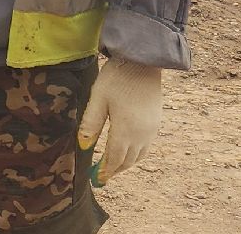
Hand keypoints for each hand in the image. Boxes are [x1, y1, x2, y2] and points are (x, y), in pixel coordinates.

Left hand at [77, 58, 163, 183]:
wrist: (143, 60)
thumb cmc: (117, 77)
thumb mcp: (98, 98)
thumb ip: (91, 123)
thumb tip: (83, 146)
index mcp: (126, 130)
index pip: (115, 158)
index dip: (105, 171)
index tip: (97, 179)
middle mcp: (142, 134)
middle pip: (128, 161)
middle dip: (114, 170)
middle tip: (102, 176)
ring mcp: (152, 129)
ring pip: (139, 155)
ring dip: (126, 163)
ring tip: (113, 165)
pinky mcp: (157, 122)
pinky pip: (146, 146)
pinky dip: (136, 153)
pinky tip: (127, 149)